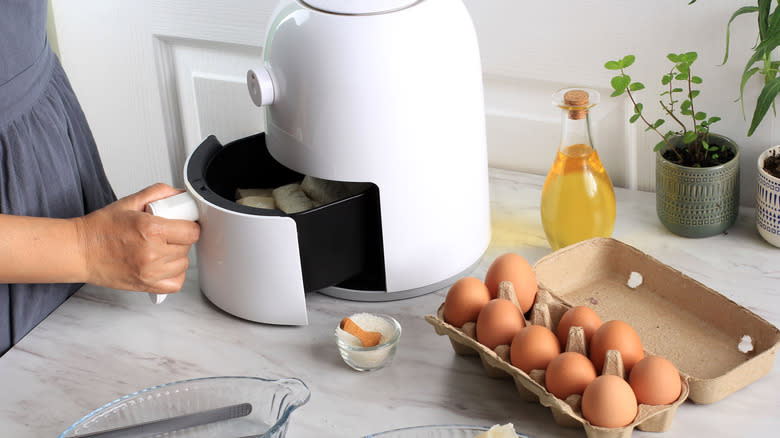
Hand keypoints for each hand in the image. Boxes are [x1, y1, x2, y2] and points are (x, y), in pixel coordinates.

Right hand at [75, 183, 199, 293]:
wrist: (79, 251)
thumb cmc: (100, 229)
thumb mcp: (129, 202)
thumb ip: (158, 193)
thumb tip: (179, 194)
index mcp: (150, 229)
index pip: (191, 231)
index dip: (189, 225)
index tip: (183, 224)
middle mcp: (152, 253)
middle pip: (187, 247)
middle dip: (180, 238)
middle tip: (167, 234)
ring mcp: (150, 272)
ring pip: (183, 264)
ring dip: (177, 256)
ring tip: (162, 248)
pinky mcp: (146, 286)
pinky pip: (175, 283)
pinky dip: (174, 274)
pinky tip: (164, 265)